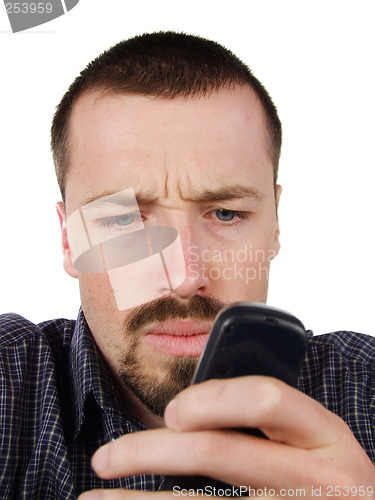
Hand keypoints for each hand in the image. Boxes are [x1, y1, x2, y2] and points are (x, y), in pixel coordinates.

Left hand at [78, 376, 374, 498]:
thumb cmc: (327, 475)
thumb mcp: (311, 439)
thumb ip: (268, 419)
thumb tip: (187, 410)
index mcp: (323, 433)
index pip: (266, 399)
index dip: (212, 399)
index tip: (171, 412)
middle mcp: (319, 477)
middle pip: (219, 452)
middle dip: (150, 451)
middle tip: (105, 458)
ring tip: (95, 498)